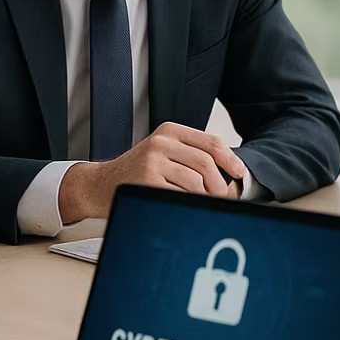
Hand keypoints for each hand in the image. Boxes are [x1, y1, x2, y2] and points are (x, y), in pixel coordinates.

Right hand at [58, 123, 246, 222]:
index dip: (230, 159)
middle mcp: (161, 142)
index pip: (211, 142)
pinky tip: (186, 207)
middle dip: (220, 185)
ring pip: (196, 182)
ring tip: (203, 204)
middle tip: (222, 198)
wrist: (100, 184)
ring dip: (205, 198)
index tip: (239, 173)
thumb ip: (189, 155)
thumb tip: (228, 174)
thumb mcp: (162, 153)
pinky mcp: (147, 181)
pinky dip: (188, 204)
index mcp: (169, 131)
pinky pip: (180, 196)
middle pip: (206, 163)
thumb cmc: (136, 171)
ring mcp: (152, 161)